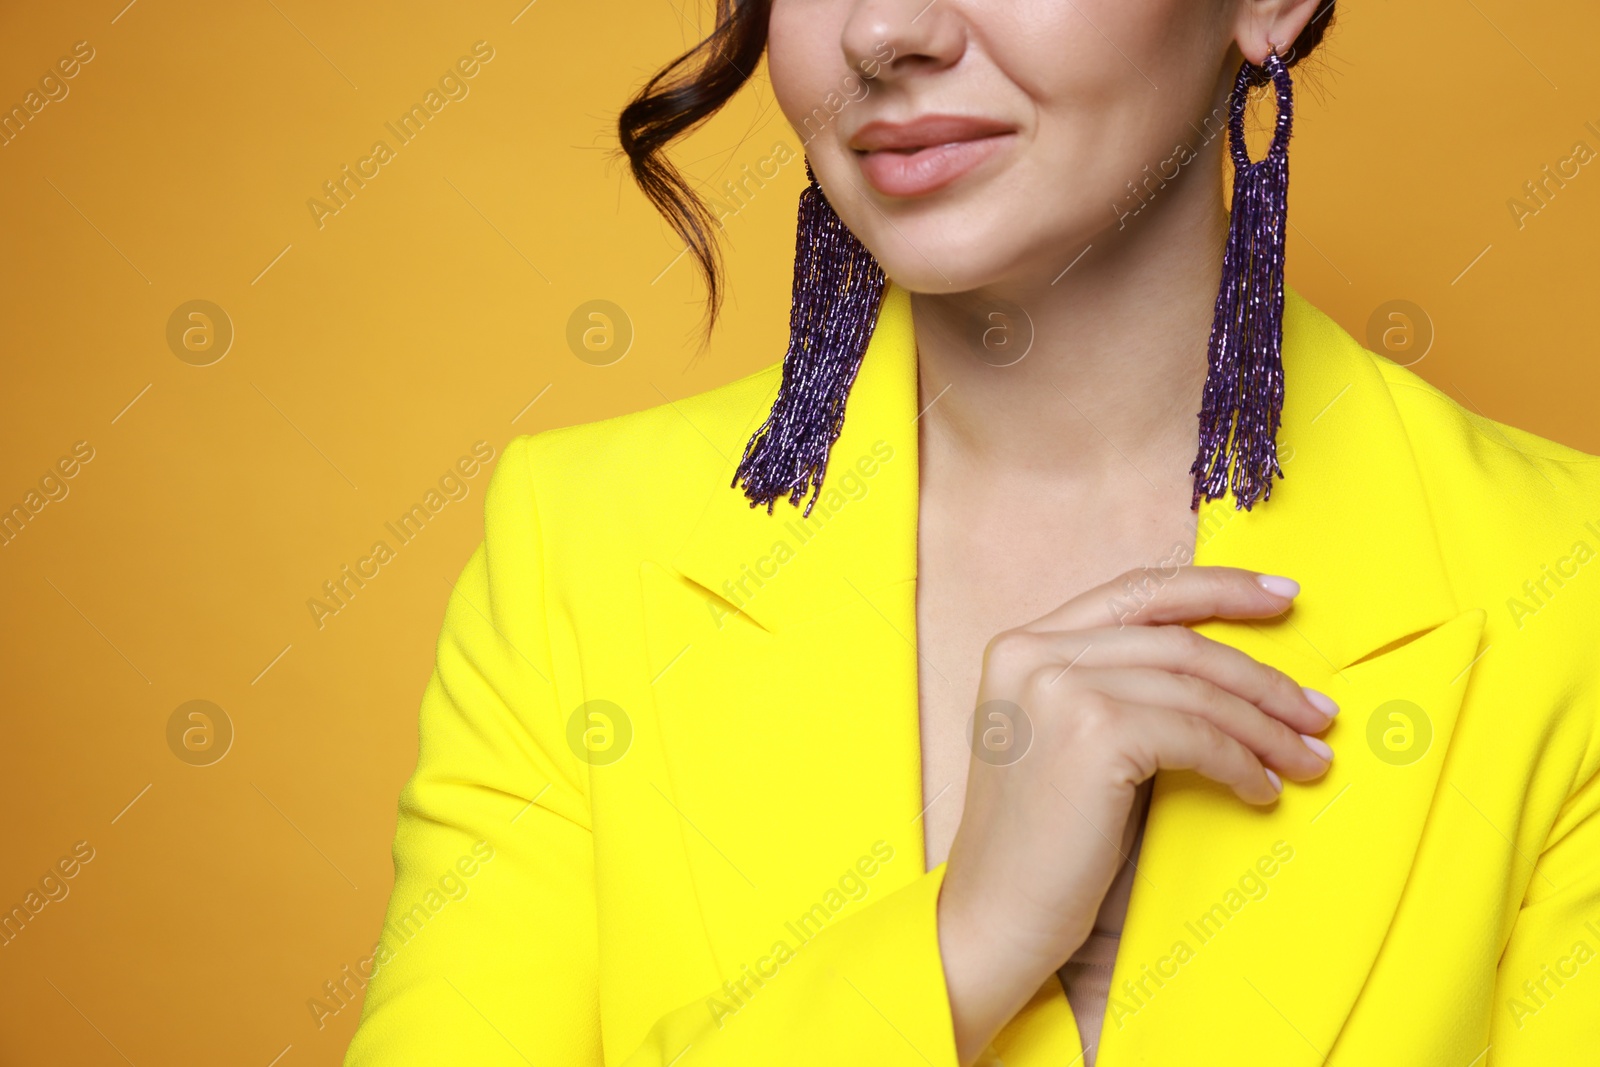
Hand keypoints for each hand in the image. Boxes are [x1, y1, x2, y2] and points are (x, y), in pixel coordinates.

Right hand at [935, 565, 1336, 1064]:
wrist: (994, 916)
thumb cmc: (1042, 842)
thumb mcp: (1067, 738)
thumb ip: (1117, 687)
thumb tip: (1226, 674)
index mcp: (1023, 644)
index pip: (1136, 592)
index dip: (1216, 588)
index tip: (1282, 597)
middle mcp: (1034, 652)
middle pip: (1178, 641)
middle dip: (1261, 676)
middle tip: (1318, 710)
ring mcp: (1059, 687)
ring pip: (1196, 689)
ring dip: (1266, 726)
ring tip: (1308, 758)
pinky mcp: (1093, 732)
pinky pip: (1197, 735)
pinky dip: (1242, 762)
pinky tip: (1260, 790)